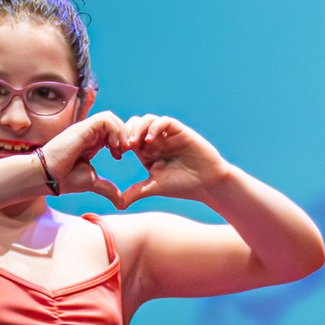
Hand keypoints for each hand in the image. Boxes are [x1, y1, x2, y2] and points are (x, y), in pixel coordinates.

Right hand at [38, 112, 134, 208]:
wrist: (47, 176)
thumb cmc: (65, 179)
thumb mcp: (93, 183)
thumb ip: (109, 189)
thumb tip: (122, 204)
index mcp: (92, 143)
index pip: (112, 131)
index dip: (121, 141)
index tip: (120, 156)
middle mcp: (89, 134)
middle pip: (114, 122)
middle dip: (124, 134)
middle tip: (126, 151)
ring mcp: (85, 130)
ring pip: (110, 118)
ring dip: (121, 131)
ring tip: (120, 147)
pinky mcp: (82, 129)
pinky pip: (104, 119)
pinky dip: (114, 130)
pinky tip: (113, 146)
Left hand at [111, 113, 230, 206]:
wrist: (208, 184)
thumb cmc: (183, 186)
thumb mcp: (154, 187)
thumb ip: (136, 192)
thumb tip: (118, 204)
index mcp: (147, 152)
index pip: (127, 137)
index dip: (118, 141)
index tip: (117, 154)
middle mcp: (156, 141)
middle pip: (134, 124)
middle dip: (125, 133)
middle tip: (124, 148)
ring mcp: (168, 135)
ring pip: (147, 119)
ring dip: (137, 128)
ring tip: (134, 143)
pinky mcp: (180, 131)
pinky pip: (164, 121)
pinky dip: (154, 127)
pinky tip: (150, 140)